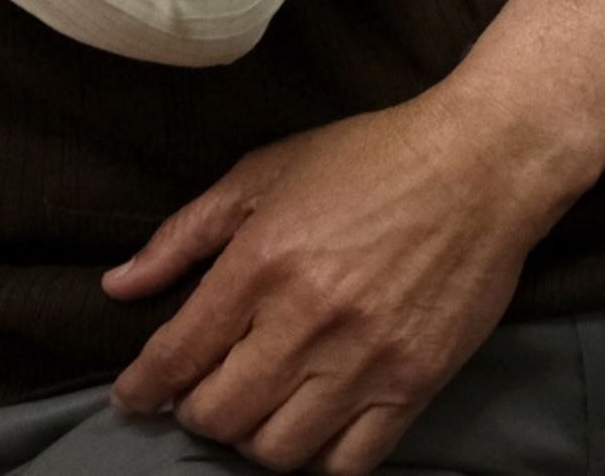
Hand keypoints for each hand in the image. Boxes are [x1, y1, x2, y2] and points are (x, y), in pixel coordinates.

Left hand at [104, 90, 574, 473]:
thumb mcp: (266, 172)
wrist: (483, 164)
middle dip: (197, 413)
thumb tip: (120, 285)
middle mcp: (307, 320)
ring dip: (253, 439)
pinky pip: (348, 464)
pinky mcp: (413, 384)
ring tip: (260, 409)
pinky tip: (312, 426)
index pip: (176, 358)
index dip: (142, 388)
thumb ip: (185, 234)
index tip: (136, 396)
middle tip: (205, 393)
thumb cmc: (372, 158)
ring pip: (276, 452)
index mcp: (263, 263)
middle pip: (219, 417)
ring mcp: (364, 360)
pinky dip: (318, 458)